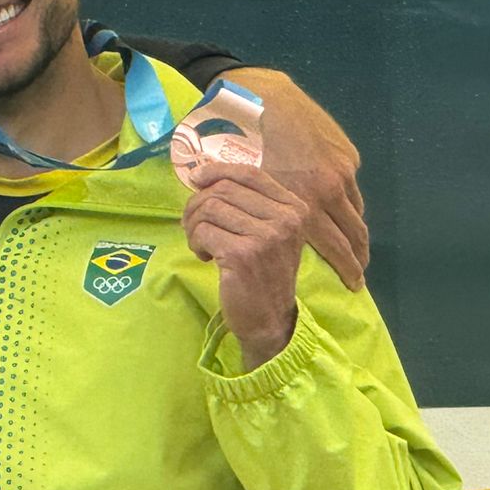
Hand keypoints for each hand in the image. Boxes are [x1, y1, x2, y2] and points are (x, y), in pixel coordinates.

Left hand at [181, 160, 304, 368]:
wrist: (270, 318)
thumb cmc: (263, 272)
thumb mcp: (267, 232)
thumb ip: (246, 203)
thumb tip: (202, 175)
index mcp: (294, 208)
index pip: (249, 173)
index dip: (217, 171)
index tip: (196, 179)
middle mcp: (285, 218)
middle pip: (222, 190)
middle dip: (198, 206)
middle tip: (195, 228)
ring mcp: (266, 236)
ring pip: (208, 209)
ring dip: (195, 227)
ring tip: (203, 245)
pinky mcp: (243, 254)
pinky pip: (203, 232)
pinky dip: (196, 243)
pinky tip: (207, 257)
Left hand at [226, 68, 366, 287]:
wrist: (255, 96)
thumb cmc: (237, 143)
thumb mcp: (244, 186)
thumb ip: (258, 210)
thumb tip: (260, 234)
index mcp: (298, 200)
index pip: (332, 246)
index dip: (345, 267)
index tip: (351, 284)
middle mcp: (325, 189)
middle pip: (352, 234)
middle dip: (357, 259)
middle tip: (358, 278)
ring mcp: (339, 171)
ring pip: (354, 212)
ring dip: (357, 234)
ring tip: (357, 253)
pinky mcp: (344, 154)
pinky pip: (351, 188)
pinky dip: (350, 206)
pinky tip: (346, 217)